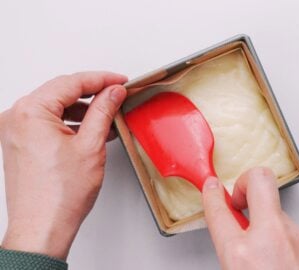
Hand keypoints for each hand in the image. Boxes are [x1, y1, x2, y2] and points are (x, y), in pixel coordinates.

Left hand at [0, 72, 127, 259]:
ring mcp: (16, 131)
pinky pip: (48, 123)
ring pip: (55, 107)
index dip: (101, 79)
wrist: (42, 227)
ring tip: (108, 116)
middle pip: (61, 92)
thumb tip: (113, 92)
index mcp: (30, 112)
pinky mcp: (21, 144)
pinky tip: (90, 131)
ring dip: (82, 110)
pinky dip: (70, 123)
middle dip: (92, 93)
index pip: (71, 83)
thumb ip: (103, 111)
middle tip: (117, 94)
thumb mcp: (90, 145)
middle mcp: (17, 118)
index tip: (120, 81)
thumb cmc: (59, 195)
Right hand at [202, 167, 298, 269]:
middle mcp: (275, 240)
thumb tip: (231, 232)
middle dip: (249, 187)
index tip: (212, 188)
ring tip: (269, 255)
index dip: (213, 196)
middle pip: (261, 186)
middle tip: (242, 202)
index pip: (219, 211)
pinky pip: (298, 237)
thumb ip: (233, 248)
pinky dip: (290, 246)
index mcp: (243, 254)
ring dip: (272, 230)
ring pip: (281, 218)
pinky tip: (287, 265)